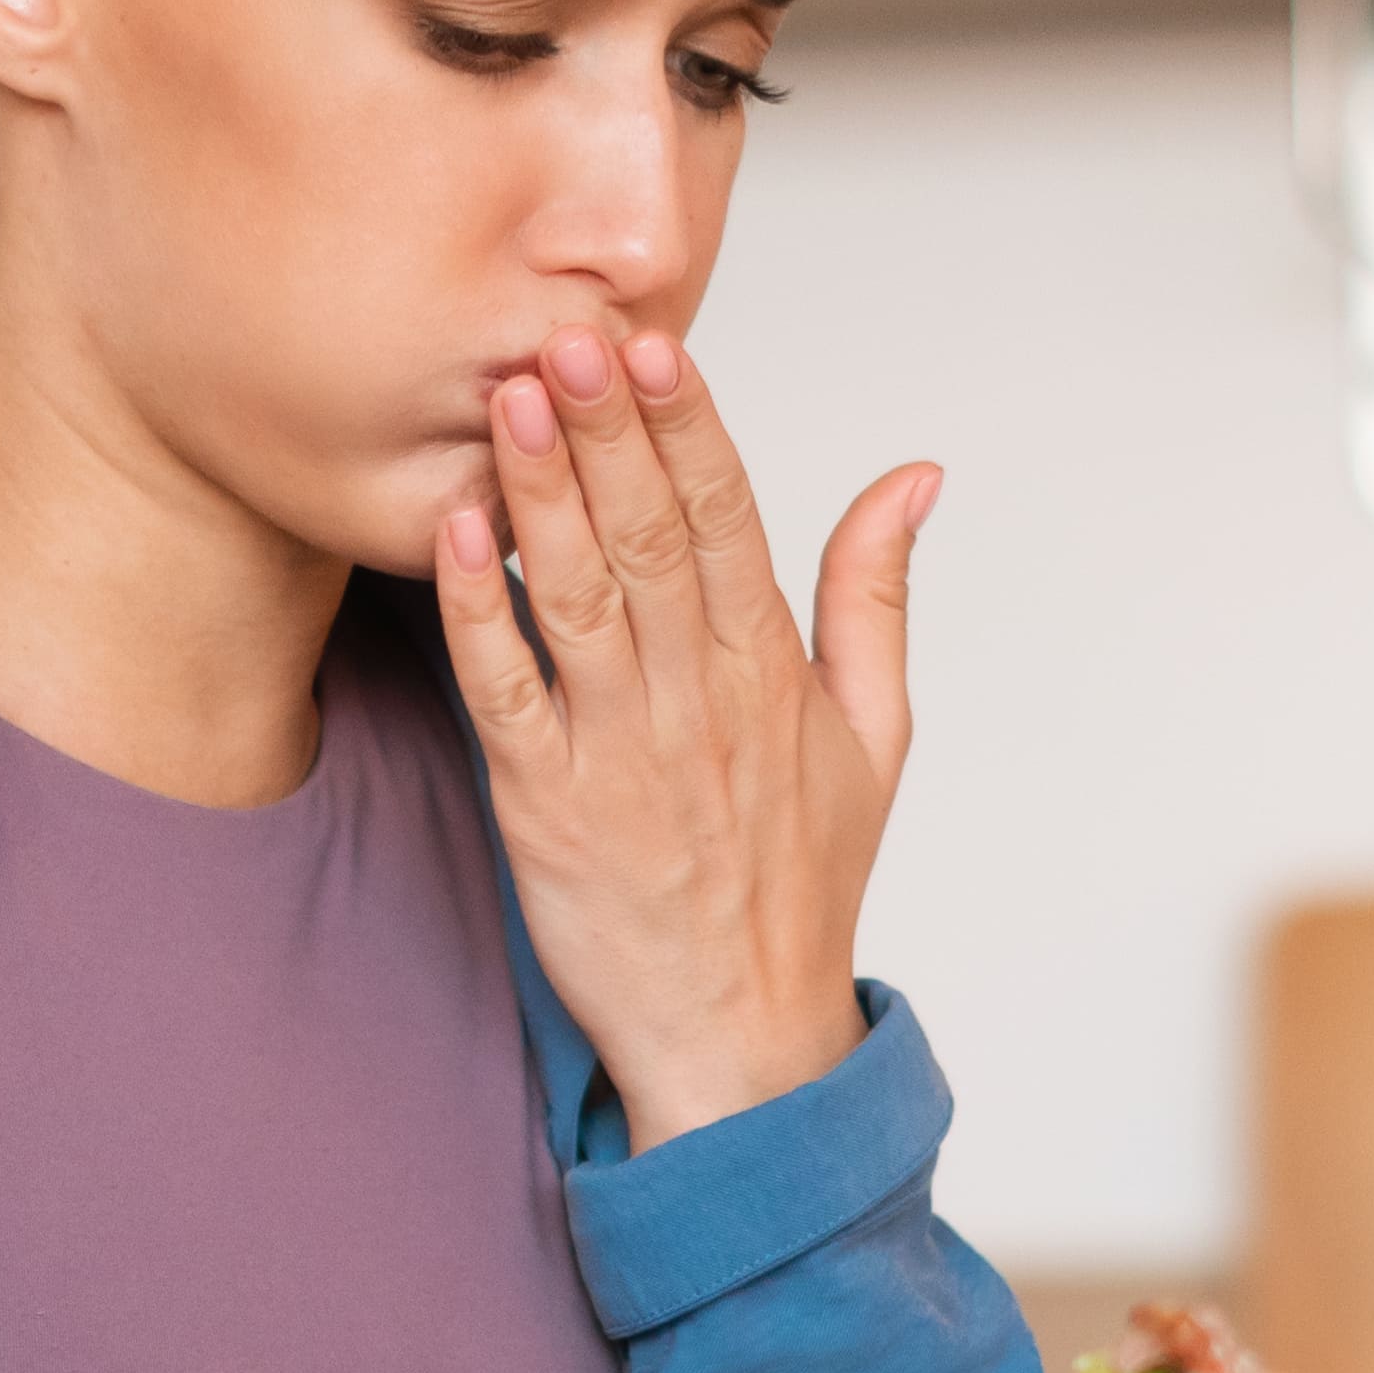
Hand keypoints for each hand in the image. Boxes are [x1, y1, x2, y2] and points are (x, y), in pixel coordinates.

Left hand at [432, 325, 932, 1149]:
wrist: (743, 1039)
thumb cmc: (801, 880)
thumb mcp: (876, 733)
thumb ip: (877, 594)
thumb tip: (915, 474)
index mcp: (773, 672)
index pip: (733, 519)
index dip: (693, 427)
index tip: (659, 343)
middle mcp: (698, 702)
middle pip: (652, 539)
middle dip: (608, 430)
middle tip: (566, 333)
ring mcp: (619, 754)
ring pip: (578, 598)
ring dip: (542, 493)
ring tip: (508, 398)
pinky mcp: (546, 807)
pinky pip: (505, 694)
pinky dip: (478, 612)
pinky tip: (458, 534)